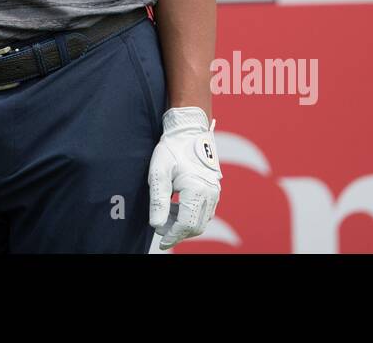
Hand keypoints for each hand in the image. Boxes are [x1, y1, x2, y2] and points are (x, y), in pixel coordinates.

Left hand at [148, 106, 221, 248]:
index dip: (172, 236)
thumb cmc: (171, 149)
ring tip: (165, 215)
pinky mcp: (214, 190)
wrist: (188, 131)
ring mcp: (215, 192)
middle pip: (195, 226)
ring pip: (201, 220)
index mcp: (197, 189)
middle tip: (160, 228)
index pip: (186, 224)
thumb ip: (158, 200)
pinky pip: (205, 211)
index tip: (160, 241)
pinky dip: (191, 215)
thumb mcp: (158, 172)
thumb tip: (157, 225)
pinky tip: (176, 208)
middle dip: (177, 231)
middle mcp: (211, 193)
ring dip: (183, 224)